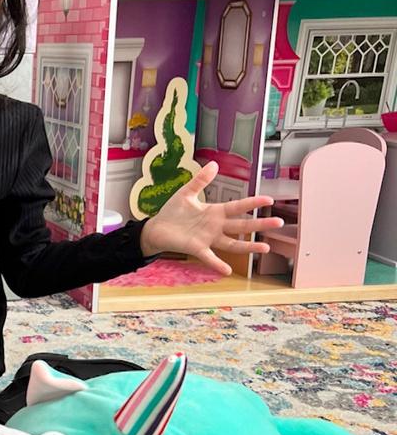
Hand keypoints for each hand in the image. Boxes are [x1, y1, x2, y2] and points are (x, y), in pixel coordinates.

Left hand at [140, 161, 283, 274]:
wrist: (156, 228)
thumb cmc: (173, 212)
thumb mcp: (186, 193)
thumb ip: (200, 180)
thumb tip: (214, 164)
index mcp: (215, 212)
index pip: (238, 206)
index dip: (253, 203)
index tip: (269, 200)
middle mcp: (216, 227)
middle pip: (242, 225)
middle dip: (260, 224)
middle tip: (279, 223)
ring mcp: (208, 239)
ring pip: (232, 243)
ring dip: (248, 246)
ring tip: (265, 249)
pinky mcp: (196, 248)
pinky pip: (209, 257)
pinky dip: (217, 264)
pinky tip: (227, 270)